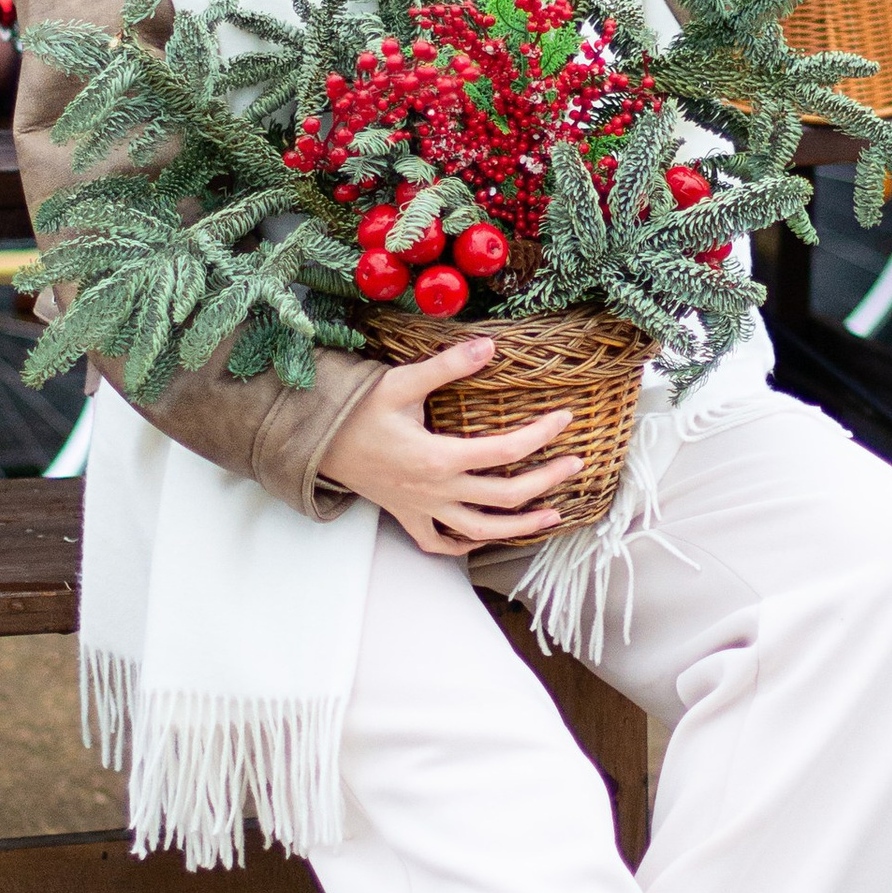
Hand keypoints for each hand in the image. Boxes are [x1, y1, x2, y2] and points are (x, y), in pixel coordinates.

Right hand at [326, 340, 581, 555]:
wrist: (315, 441)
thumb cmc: (357, 411)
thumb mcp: (401, 382)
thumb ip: (448, 365)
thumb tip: (490, 346)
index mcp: (438, 458)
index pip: (505, 452)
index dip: (541, 436)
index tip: (565, 420)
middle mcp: (436, 491)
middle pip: (505, 496)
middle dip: (547, 481)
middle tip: (576, 464)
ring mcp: (422, 509)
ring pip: (481, 531)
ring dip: (521, 527)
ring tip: (552, 516)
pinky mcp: (407, 517)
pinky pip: (439, 544)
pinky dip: (465, 546)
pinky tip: (485, 539)